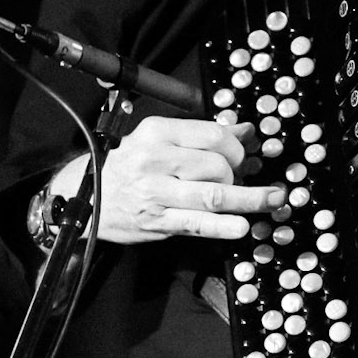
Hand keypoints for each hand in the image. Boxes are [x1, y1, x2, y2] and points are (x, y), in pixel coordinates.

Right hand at [50, 116, 285, 243]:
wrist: (85, 197)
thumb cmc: (127, 167)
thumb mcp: (159, 141)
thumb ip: (202, 135)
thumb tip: (245, 130)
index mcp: (157, 132)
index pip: (213, 134)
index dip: (238, 147)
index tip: (245, 157)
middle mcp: (155, 159)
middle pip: (218, 165)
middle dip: (240, 175)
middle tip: (245, 181)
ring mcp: (156, 192)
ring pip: (215, 194)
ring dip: (249, 200)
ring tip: (272, 201)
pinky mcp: (157, 221)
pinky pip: (198, 224)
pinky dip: (224, 226)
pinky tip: (242, 226)